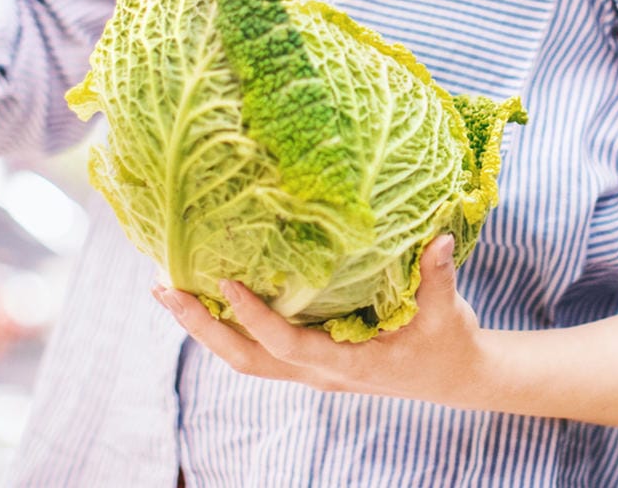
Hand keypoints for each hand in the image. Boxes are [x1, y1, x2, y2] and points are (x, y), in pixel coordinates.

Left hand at [153, 235, 485, 403]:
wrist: (453, 378)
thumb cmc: (448, 343)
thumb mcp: (447, 313)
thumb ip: (438, 277)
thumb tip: (441, 238)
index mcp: (348, 363)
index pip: (288, 344)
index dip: (255, 317)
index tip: (225, 283)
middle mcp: (320, 372)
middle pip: (245, 359)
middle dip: (201, 327)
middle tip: (164, 289)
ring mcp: (311, 370)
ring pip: (244, 358)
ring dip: (203, 328)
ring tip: (167, 292)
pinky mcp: (309, 361)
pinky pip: (256, 348)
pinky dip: (225, 327)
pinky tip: (207, 298)